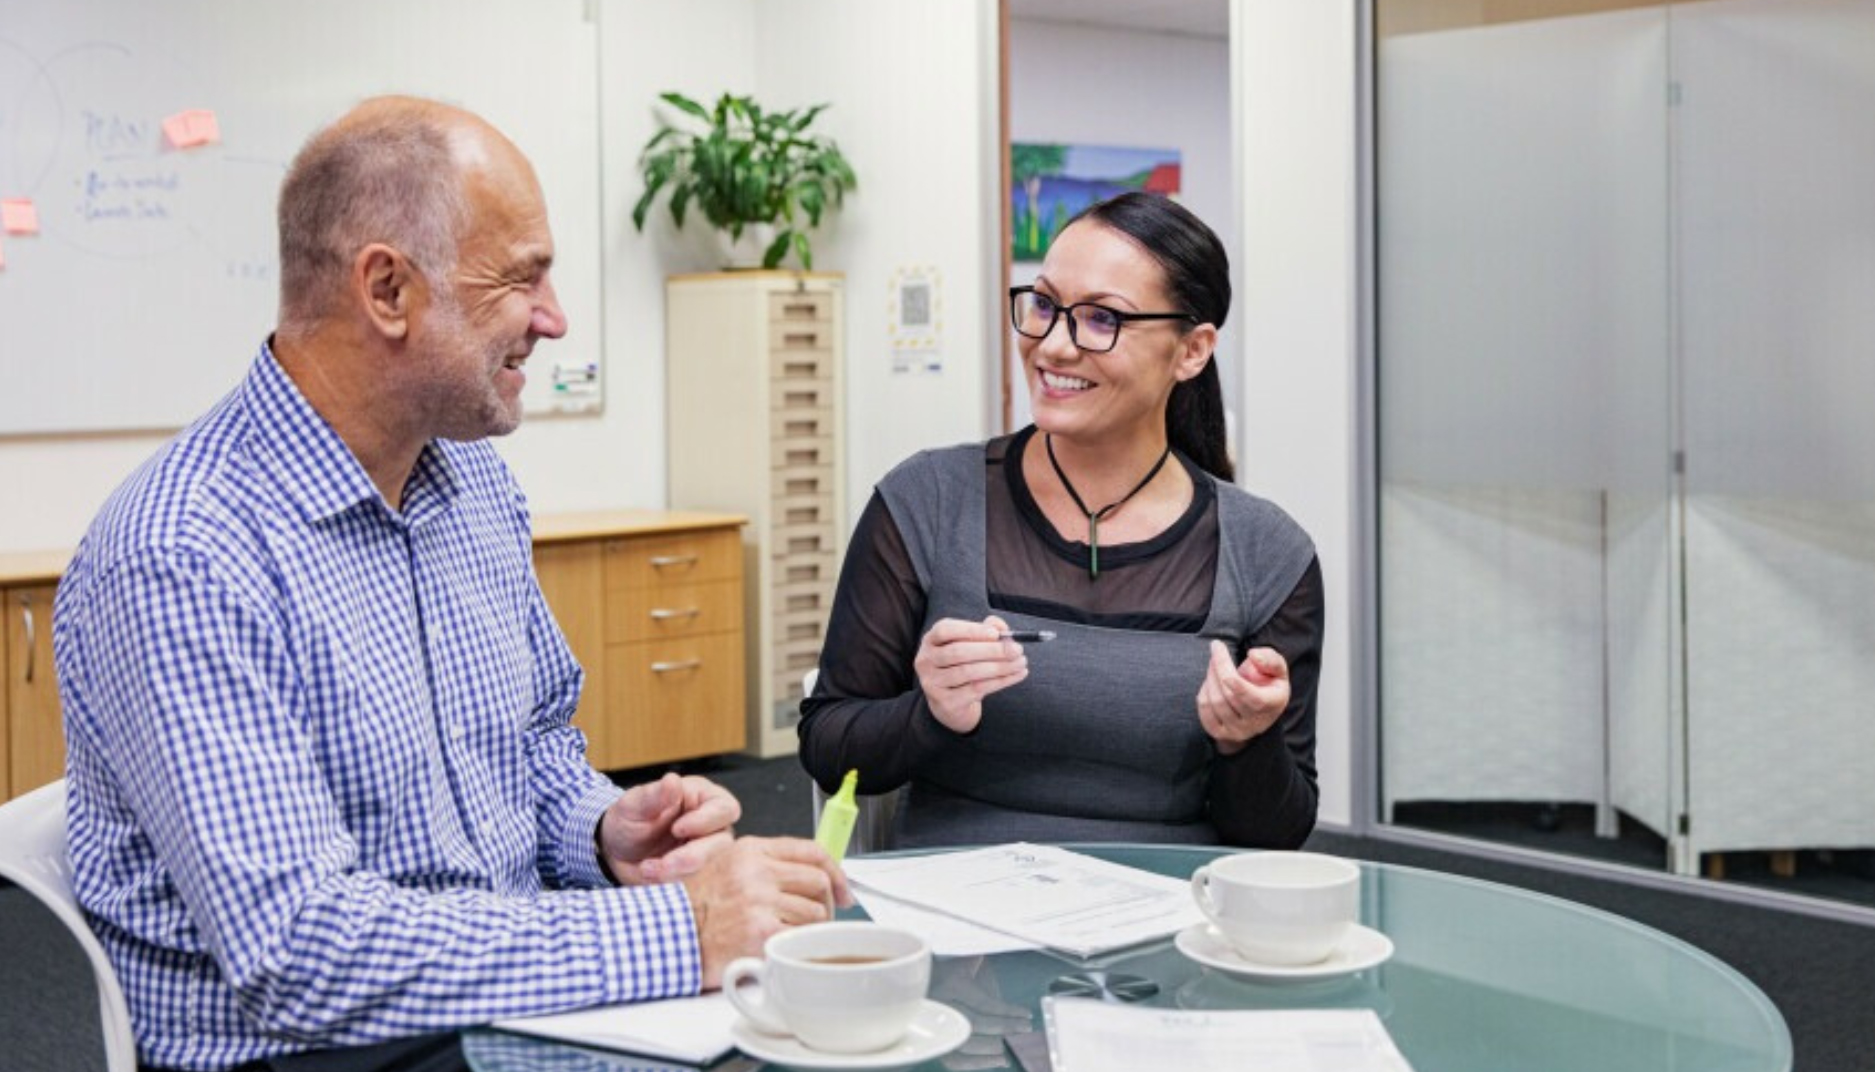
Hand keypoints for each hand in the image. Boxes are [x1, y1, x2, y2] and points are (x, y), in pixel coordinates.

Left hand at [598, 773, 739, 884]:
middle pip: (722, 842)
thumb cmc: (629, 819)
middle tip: (664, 862)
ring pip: (709, 866)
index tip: (678, 829)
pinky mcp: (695, 875)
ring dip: (678, 871)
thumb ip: (654, 795)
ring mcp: (706, 853)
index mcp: (702, 798)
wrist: (614, 852)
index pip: (725, 808)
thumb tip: (672, 780)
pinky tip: (650, 875)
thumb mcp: (633, 805)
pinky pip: (694, 883)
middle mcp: (711, 826)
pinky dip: (671, 882)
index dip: (706, 820)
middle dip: (692, 855)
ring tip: (647, 868)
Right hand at [683, 837, 853, 988]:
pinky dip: (799, 946)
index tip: (844, 890)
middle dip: (829, 903)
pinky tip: (784, 949)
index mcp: (752, 851)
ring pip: (816, 911)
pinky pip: (802, 936)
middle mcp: (757, 871)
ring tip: (794, 936)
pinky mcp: (760, 932)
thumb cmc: (695, 908)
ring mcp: (759, 901)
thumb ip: (767, 866)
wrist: (669, 936)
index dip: (836, 871)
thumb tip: (815, 877)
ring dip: (812, 929)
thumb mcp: (728, 868)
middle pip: (820, 880)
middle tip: (820, 919)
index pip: (811, 850)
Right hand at [914, 616, 1028, 733]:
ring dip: (1000, 666)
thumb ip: (987, 630)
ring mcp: (933, 683)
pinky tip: (1017, 675)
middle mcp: (926, 660)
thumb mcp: (972, 644)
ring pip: (969, 672)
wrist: (951, 702)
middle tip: (1017, 649)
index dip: (971, 630)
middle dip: (992, 650)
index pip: (945, 630)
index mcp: (930, 641)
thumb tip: (1001, 627)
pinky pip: (977, 689)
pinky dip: (1001, 681)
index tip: (996, 634)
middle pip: (958, 652)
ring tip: (1021, 662)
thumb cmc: (964, 665)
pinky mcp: (946, 702)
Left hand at [1196, 640, 1289, 754]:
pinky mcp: (1219, 733)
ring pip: (1213, 701)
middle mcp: (1254, 724)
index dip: (1228, 671)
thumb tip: (1252, 655)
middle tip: (1216, 649)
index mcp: (1271, 706)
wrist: (1260, 712)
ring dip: (1210, 677)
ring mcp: (1236, 731)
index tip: (1217, 647)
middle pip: (1227, 695)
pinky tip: (1211, 682)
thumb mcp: (1278, 670)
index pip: (1248, 694)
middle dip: (1217, 667)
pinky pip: (1204, 709)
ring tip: (1215, 664)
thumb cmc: (1269, 685)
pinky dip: (1204, 691)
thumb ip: (1270, 660)